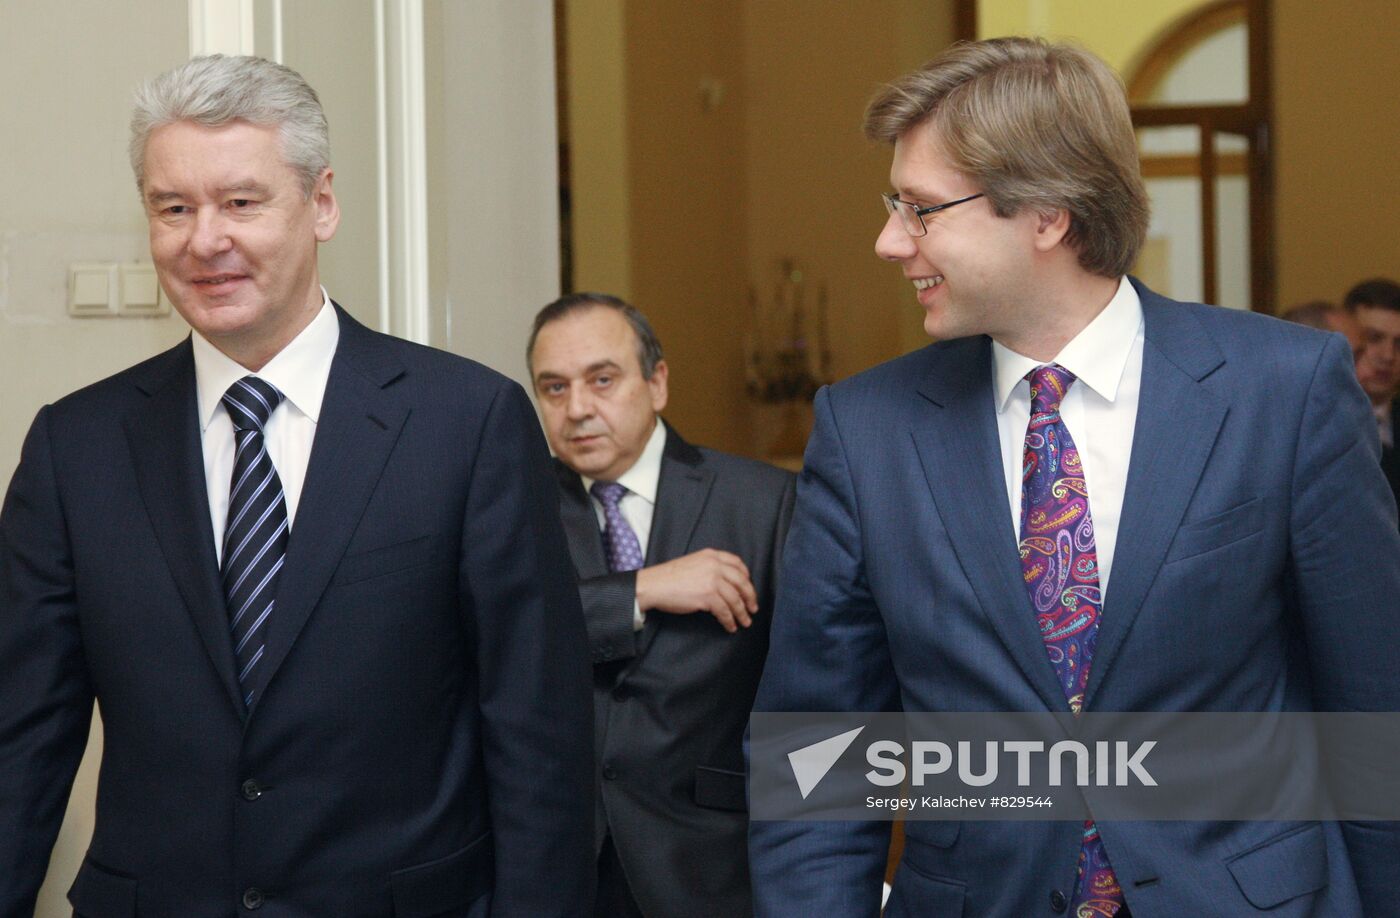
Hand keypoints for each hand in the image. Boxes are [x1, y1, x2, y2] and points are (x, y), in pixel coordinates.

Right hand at [634, 549, 758, 632]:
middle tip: (753, 608)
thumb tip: (726, 584)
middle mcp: (715, 566)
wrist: (654, 585)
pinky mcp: (708, 596)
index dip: (746, 577)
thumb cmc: (669, 577)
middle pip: (742, 582)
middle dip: (750, 597)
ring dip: (742, 613)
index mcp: (712, 555)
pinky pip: (725, 611)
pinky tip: (730, 626)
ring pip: (735, 599)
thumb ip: (710, 567)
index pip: (737, 563)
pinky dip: (729, 620)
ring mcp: (712, 580)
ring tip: (745, 622)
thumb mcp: (693, 563)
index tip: (748, 588)